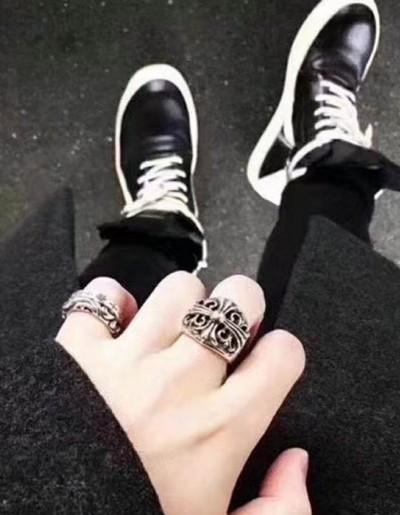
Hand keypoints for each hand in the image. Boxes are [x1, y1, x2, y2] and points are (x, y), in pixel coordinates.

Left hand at [57, 273, 309, 514]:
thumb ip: (278, 510)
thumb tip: (296, 462)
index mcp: (220, 430)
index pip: (282, 356)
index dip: (280, 351)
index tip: (266, 358)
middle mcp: (180, 385)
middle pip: (237, 300)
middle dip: (240, 305)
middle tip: (225, 328)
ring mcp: (128, 362)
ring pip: (178, 289)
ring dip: (181, 303)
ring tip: (170, 329)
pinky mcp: (78, 351)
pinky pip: (102, 297)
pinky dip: (111, 302)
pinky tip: (117, 325)